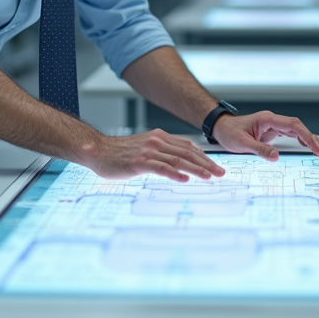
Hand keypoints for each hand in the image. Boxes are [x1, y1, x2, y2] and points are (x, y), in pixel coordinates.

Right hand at [82, 129, 226, 182]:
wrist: (98, 150)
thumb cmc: (120, 153)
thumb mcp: (145, 148)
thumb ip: (162, 152)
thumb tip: (181, 163)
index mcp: (160, 137)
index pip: (188, 146)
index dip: (204, 156)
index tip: (216, 167)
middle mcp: (156, 141)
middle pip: (188, 153)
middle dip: (207, 164)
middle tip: (220, 173)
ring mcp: (148, 151)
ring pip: (179, 160)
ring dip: (196, 169)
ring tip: (209, 177)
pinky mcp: (140, 162)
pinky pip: (162, 168)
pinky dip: (176, 174)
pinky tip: (186, 180)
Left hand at [211, 111, 318, 160]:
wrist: (221, 128)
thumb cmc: (229, 133)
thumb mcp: (242, 144)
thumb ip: (259, 149)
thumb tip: (276, 156)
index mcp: (267, 119)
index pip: (293, 125)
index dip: (307, 136)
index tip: (315, 147)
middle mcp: (272, 120)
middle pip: (298, 127)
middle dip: (311, 139)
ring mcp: (273, 125)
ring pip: (296, 130)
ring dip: (307, 139)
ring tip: (318, 151)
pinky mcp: (271, 131)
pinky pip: (289, 134)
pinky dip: (299, 140)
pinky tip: (305, 147)